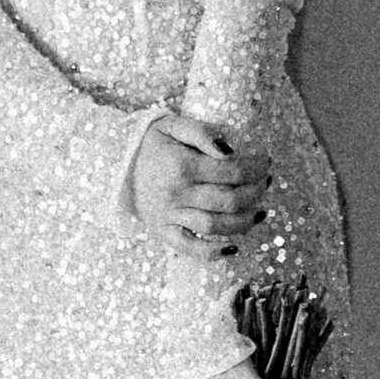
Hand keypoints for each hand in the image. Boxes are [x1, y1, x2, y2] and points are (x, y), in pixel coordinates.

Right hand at [131, 114, 270, 257]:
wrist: (113, 164)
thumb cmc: (149, 143)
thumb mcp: (172, 125)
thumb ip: (202, 133)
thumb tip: (230, 151)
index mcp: (182, 165)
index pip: (233, 171)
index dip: (256, 168)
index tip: (266, 162)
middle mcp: (177, 194)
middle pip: (230, 200)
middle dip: (256, 192)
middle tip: (265, 183)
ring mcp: (169, 216)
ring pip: (216, 226)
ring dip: (244, 222)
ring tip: (260, 212)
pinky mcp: (163, 232)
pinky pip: (190, 248)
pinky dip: (214, 253)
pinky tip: (233, 248)